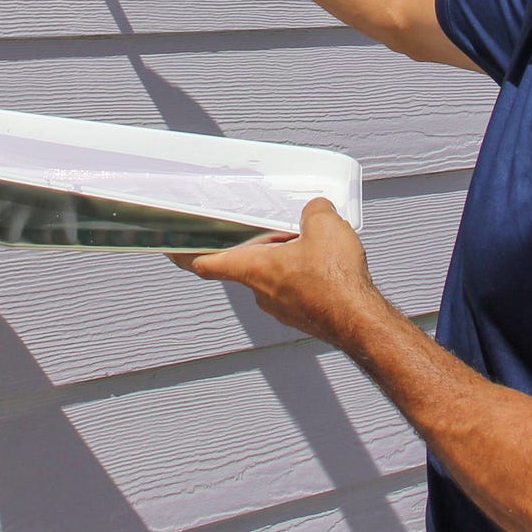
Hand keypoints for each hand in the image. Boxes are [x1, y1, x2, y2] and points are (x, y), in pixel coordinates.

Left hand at [170, 199, 395, 346]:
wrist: (361, 322)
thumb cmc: (335, 279)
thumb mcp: (324, 225)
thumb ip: (313, 210)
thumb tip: (315, 208)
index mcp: (253, 269)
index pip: (205, 263)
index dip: (185, 254)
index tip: (170, 249)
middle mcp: (260, 292)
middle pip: (244, 265)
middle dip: (257, 246)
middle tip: (271, 228)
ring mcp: (281, 308)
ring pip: (273, 279)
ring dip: (284, 261)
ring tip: (310, 242)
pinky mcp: (303, 316)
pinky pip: (295, 291)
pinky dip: (304, 277)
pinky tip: (326, 266)